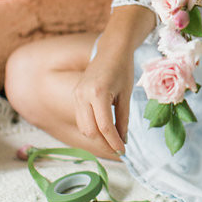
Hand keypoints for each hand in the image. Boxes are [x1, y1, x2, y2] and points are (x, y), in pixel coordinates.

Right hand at [72, 34, 134, 155]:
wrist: (111, 50)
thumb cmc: (123, 69)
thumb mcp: (126, 95)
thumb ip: (123, 119)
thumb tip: (123, 141)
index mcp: (98, 93)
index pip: (104, 126)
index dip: (114, 142)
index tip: (123, 151)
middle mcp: (83, 95)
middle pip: (90, 130)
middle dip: (104, 144)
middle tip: (119, 149)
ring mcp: (76, 95)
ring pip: (83, 127)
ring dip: (97, 138)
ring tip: (113, 142)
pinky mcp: (75, 96)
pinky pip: (81, 119)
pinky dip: (92, 128)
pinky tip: (104, 132)